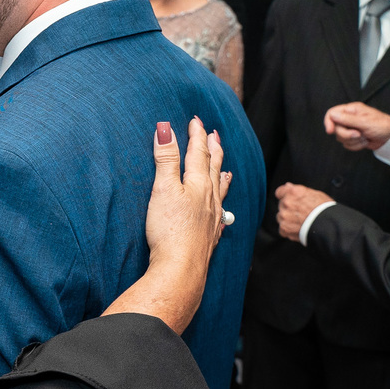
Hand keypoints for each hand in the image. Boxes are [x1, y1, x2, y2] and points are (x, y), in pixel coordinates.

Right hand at [145, 118, 228, 270]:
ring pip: (220, 190)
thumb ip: (166, 159)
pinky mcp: (209, 235)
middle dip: (212, 150)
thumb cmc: (170, 228)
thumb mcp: (163, 188)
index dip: (196, 136)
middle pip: (213, 168)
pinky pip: (220, 213)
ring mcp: (212, 217)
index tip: (196, 121)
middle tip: (215, 136)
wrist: (181, 267)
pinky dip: (221, 204)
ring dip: (221, 175)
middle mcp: (210, 198)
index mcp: (198, 184)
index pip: (198, 153)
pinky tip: (222, 210)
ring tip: (226, 169)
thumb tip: (165, 129)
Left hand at [275, 183, 333, 240]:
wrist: (329, 226)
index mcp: (293, 192)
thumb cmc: (326, 210)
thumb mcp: (316, 194)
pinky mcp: (284, 227)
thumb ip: (299, 190)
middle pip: (282, 205)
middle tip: (302, 213)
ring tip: (301, 222)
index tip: (288, 199)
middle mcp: (286, 202)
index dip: (284, 196)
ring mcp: (284, 215)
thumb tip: (288, 186)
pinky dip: (289, 230)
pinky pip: (282, 229)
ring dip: (288, 219)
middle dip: (289, 208)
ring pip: (281, 217)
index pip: (280, 192)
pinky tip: (298, 229)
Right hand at [324, 102, 389, 151]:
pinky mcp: (353, 138)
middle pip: (336, 128)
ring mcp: (351, 128)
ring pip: (341, 138)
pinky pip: (347, 145)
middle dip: (347, 134)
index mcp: (351, 110)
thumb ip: (347, 119)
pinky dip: (356, 146)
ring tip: (365, 137)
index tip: (330, 131)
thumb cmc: (383, 126)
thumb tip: (332, 115)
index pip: (332, 113)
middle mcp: (349, 118)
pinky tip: (365, 141)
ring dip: (353, 141)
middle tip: (358, 134)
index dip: (328, 122)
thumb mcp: (365, 122)